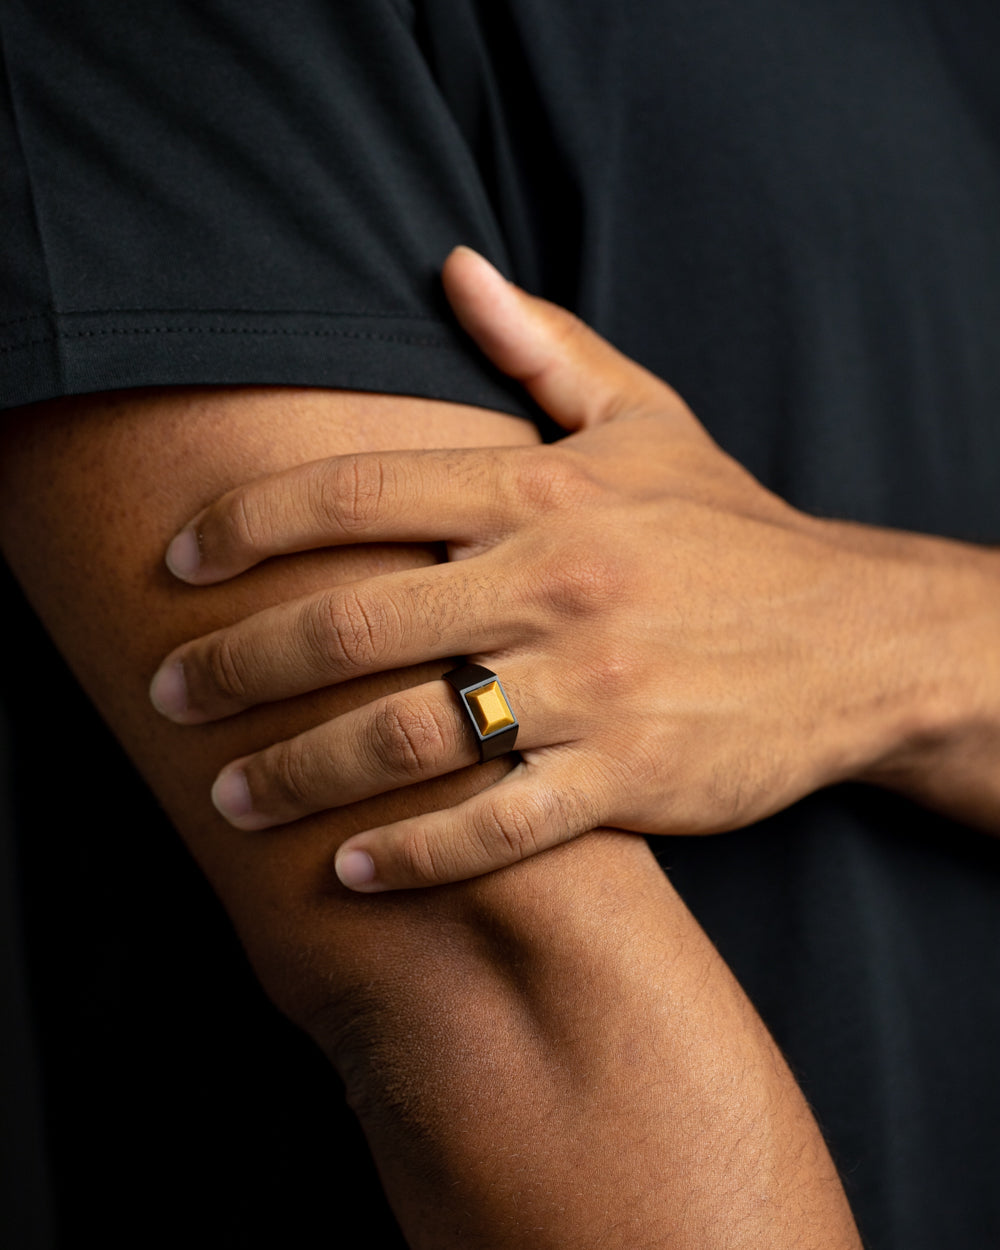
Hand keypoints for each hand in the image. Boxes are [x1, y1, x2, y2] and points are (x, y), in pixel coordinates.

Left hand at [150, 248, 930, 889]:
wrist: (854, 638)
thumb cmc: (732, 530)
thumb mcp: (647, 418)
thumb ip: (543, 346)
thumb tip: (450, 267)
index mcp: (546, 491)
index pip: (362, 492)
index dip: (251, 521)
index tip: (180, 558)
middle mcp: (557, 584)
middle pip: (356, 621)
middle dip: (241, 663)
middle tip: (170, 692)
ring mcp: (592, 687)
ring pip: (411, 735)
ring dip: (301, 772)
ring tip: (230, 798)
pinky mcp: (629, 776)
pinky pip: (496, 826)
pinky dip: (414, 854)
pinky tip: (349, 866)